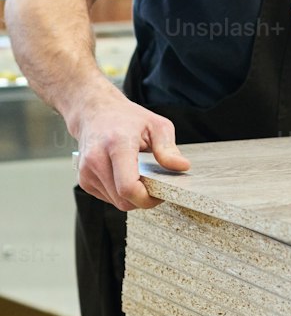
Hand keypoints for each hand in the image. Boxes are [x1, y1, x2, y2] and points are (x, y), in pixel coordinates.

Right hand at [74, 91, 189, 210]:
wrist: (95, 112)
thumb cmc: (127, 118)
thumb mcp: (156, 125)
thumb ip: (168, 149)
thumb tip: (182, 167)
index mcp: (117, 145)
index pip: (128, 187)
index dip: (147, 199)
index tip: (160, 194)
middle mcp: (97, 160)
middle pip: (123, 200)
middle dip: (142, 199)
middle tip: (155, 186)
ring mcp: (87, 172)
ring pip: (115, 202)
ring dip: (131, 197)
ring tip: (140, 176)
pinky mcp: (84, 180)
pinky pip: (107, 198)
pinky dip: (119, 193)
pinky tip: (125, 176)